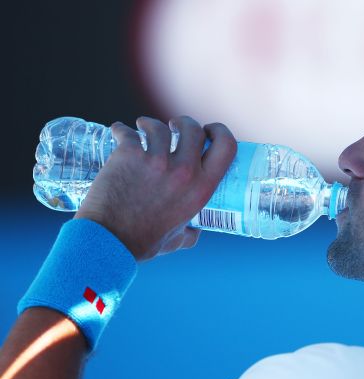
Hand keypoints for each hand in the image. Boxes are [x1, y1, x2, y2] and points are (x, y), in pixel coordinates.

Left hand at [74, 116, 236, 261]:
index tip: (209, 131)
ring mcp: (156, 161)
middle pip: (194, 129)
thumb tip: (194, 230)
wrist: (109, 241)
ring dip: (151, 124)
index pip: (226, 146)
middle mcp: (184, 171)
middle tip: (174, 127)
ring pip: (159, 127)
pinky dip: (121, 129)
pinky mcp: (129, 154)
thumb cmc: (143, 242)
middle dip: (185, 123)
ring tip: (143, 128)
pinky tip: (118, 131)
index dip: (220, 131)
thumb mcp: (179, 239)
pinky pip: (127, 132)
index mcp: (202, 188)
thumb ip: (191, 233)